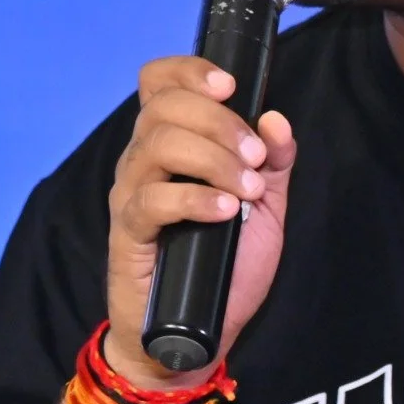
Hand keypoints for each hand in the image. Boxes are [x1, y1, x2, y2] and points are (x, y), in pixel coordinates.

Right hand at [103, 56, 296, 389]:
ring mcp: (130, 191)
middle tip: (257, 158)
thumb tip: (276, 120)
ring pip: (160, 144)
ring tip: (249, 189)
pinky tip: (225, 211)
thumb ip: (275, 162)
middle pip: (165, 106)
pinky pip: (152, 199)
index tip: (231, 86)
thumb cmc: (225, 263)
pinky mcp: (127, 231)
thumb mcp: (265, 207)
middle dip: (221, 121)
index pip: (159, 80)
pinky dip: (194, 198)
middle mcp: (143, 157)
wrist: (195, 333)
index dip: (190, 71)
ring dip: (214, 158)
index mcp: (171, 139)